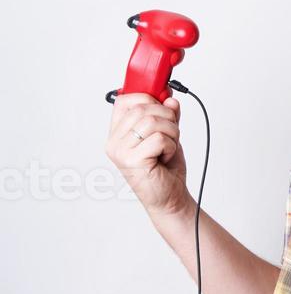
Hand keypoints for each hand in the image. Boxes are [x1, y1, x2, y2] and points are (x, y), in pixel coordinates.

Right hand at [105, 92, 191, 218]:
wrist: (170, 198)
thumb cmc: (165, 169)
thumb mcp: (168, 134)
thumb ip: (167, 114)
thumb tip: (168, 96)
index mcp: (118, 132)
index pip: (124, 100)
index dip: (147, 97)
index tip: (163, 105)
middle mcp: (114, 141)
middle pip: (141, 108)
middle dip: (166, 116)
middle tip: (172, 132)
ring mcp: (120, 151)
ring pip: (152, 122)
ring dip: (171, 132)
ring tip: (168, 147)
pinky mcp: (131, 161)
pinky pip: (159, 138)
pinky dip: (170, 146)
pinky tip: (165, 157)